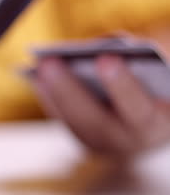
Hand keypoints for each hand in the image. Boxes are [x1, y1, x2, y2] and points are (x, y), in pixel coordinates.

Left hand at [33, 56, 169, 156]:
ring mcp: (107, 146)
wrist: (155, 120)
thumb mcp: (156, 71)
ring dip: (55, 93)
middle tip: (50, 63)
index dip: (123, 84)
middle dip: (70, 89)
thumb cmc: (156, 84)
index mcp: (159, 124)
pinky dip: (51, 99)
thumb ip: (133, 57)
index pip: (139, 108)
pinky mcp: (87, 142)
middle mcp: (131, 142)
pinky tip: (38, 77)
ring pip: (76, 123)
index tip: (106, 58)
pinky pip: (65, 121)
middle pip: (95, 120)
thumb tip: (91, 49)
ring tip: (42, 66)